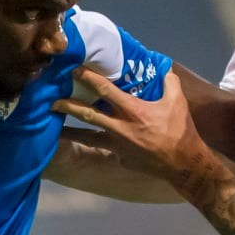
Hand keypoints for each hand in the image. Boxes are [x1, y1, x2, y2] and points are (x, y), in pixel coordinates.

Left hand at [52, 68, 221, 189]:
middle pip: (87, 114)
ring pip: (86, 137)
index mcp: (133, 111)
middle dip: (67, 106)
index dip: (88, 78)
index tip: (74, 70)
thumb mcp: (177, 102)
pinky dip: (96, 143)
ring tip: (54, 129)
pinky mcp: (119, 158)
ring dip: (69, 132)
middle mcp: (120, 128)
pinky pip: (104, 148)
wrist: (182, 164)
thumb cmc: (180, 131)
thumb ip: (168, 83)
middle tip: (51, 101)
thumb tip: (164, 70)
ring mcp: (117, 146)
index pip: (105, 90)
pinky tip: (87, 141)